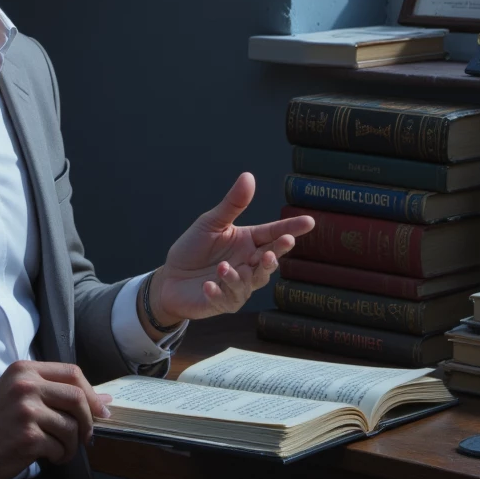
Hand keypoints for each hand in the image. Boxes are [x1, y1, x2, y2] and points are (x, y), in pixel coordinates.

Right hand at [0, 361, 112, 478]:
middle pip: (77, 397)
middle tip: (84, 437)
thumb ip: (56, 393)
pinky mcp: (28, 437)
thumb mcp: (18, 395)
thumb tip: (104, 400)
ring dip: (71, 445)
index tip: (99, 411)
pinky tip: (44, 457)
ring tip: (57, 450)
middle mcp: (26, 386)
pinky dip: (58, 456)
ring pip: (72, 427)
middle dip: (88, 421)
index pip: (72, 373)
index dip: (91, 393)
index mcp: (24, 370)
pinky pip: (60, 448)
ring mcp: (27, 411)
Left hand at [148, 172, 314, 328]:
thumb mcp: (211, 223)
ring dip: (239, 276)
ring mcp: (238, 286)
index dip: (291, 228)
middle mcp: (248, 265)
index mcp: (249, 242)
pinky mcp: (222, 302)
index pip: (273, 234)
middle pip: (269, 261)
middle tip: (280, 247)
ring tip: (224, 267)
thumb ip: (233, 204)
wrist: (170, 277)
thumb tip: (249, 176)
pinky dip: (217, 292)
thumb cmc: (194, 248)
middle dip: (276, 255)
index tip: (309, 222)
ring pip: (250, 283)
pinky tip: (208, 285)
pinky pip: (225, 299)